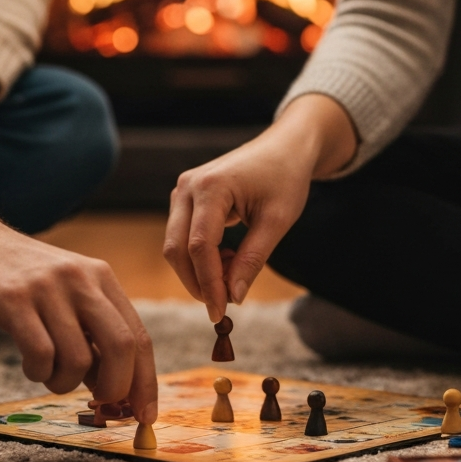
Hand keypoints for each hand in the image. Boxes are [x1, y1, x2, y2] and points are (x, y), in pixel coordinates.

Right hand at [0, 140, 157, 420]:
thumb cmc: (23, 280)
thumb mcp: (68, 295)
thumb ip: (93, 336)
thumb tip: (117, 394)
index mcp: (102, 279)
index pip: (139, 337)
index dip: (146, 381)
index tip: (145, 416)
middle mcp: (82, 279)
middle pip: (121, 346)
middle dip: (114, 388)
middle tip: (97, 403)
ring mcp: (49, 288)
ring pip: (78, 359)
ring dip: (65, 382)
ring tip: (48, 371)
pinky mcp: (14, 300)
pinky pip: (40, 354)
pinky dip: (37, 373)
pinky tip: (30, 363)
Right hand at [163, 94, 356, 321]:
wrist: (284, 147)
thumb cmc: (285, 178)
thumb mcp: (277, 221)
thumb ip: (252, 259)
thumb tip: (233, 297)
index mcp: (211, 187)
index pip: (199, 246)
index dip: (209, 283)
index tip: (220, 314)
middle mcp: (188, 186)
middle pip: (177, 248)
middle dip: (197, 282)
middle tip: (223, 305)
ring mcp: (183, 190)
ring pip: (176, 245)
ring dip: (199, 270)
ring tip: (233, 274)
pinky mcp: (186, 198)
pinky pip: (182, 235)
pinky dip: (200, 256)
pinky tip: (228, 259)